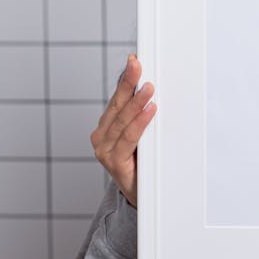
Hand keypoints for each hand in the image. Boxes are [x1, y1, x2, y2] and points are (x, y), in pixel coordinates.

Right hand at [90, 54, 155, 207]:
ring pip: (122, 120)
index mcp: (106, 127)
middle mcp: (101, 136)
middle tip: (138, 65)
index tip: (134, 61)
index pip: (117, 98)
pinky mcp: (113, 162)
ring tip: (148, 87)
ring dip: (136, 101)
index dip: (125, 79)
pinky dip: (140, 122)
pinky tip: (150, 110)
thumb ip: (143, 118)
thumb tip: (158, 91)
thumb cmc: (142, 164)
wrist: (141, 197)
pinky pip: (129, 137)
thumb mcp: (142, 137)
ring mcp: (104, 149)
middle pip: (117, 104)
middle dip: (129, 83)